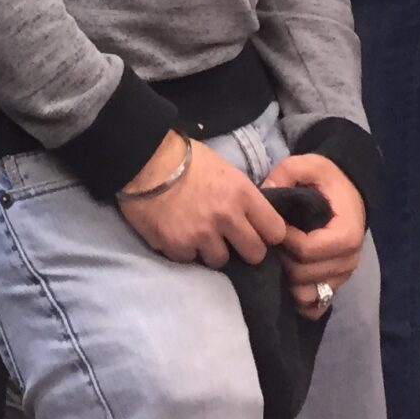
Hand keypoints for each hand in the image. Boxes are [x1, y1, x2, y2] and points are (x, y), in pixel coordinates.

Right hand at [117, 132, 284, 268]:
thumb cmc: (185, 158)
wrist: (144, 159)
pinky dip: (184, 249)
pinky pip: (189, 259)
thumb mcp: (224, 170)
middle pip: (255, 254)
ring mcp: (202, 235)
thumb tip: (251, 218)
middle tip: (230, 240)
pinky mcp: (178, 246)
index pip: (275, 231)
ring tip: (197, 233)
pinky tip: (176, 232)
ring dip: (211, 250)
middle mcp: (227, 218)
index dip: (267, 233)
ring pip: (221, 260)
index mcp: (242, 194)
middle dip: (245, 249)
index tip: (258, 232)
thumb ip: (241, 197)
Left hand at [263, 153, 364, 313]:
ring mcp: (343, 276)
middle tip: (270, 244)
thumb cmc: (328, 180)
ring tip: (278, 260)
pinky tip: (286, 283)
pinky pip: (316, 307)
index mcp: (346, 234)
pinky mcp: (335, 284)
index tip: (272, 228)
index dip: (283, 241)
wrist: (348, 192)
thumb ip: (287, 173)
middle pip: (304, 275)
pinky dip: (299, 300)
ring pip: (308, 294)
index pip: (306, 250)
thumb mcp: (309, 165)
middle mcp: (349, 260)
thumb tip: (266, 191)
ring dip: (288, 281)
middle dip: (282, 260)